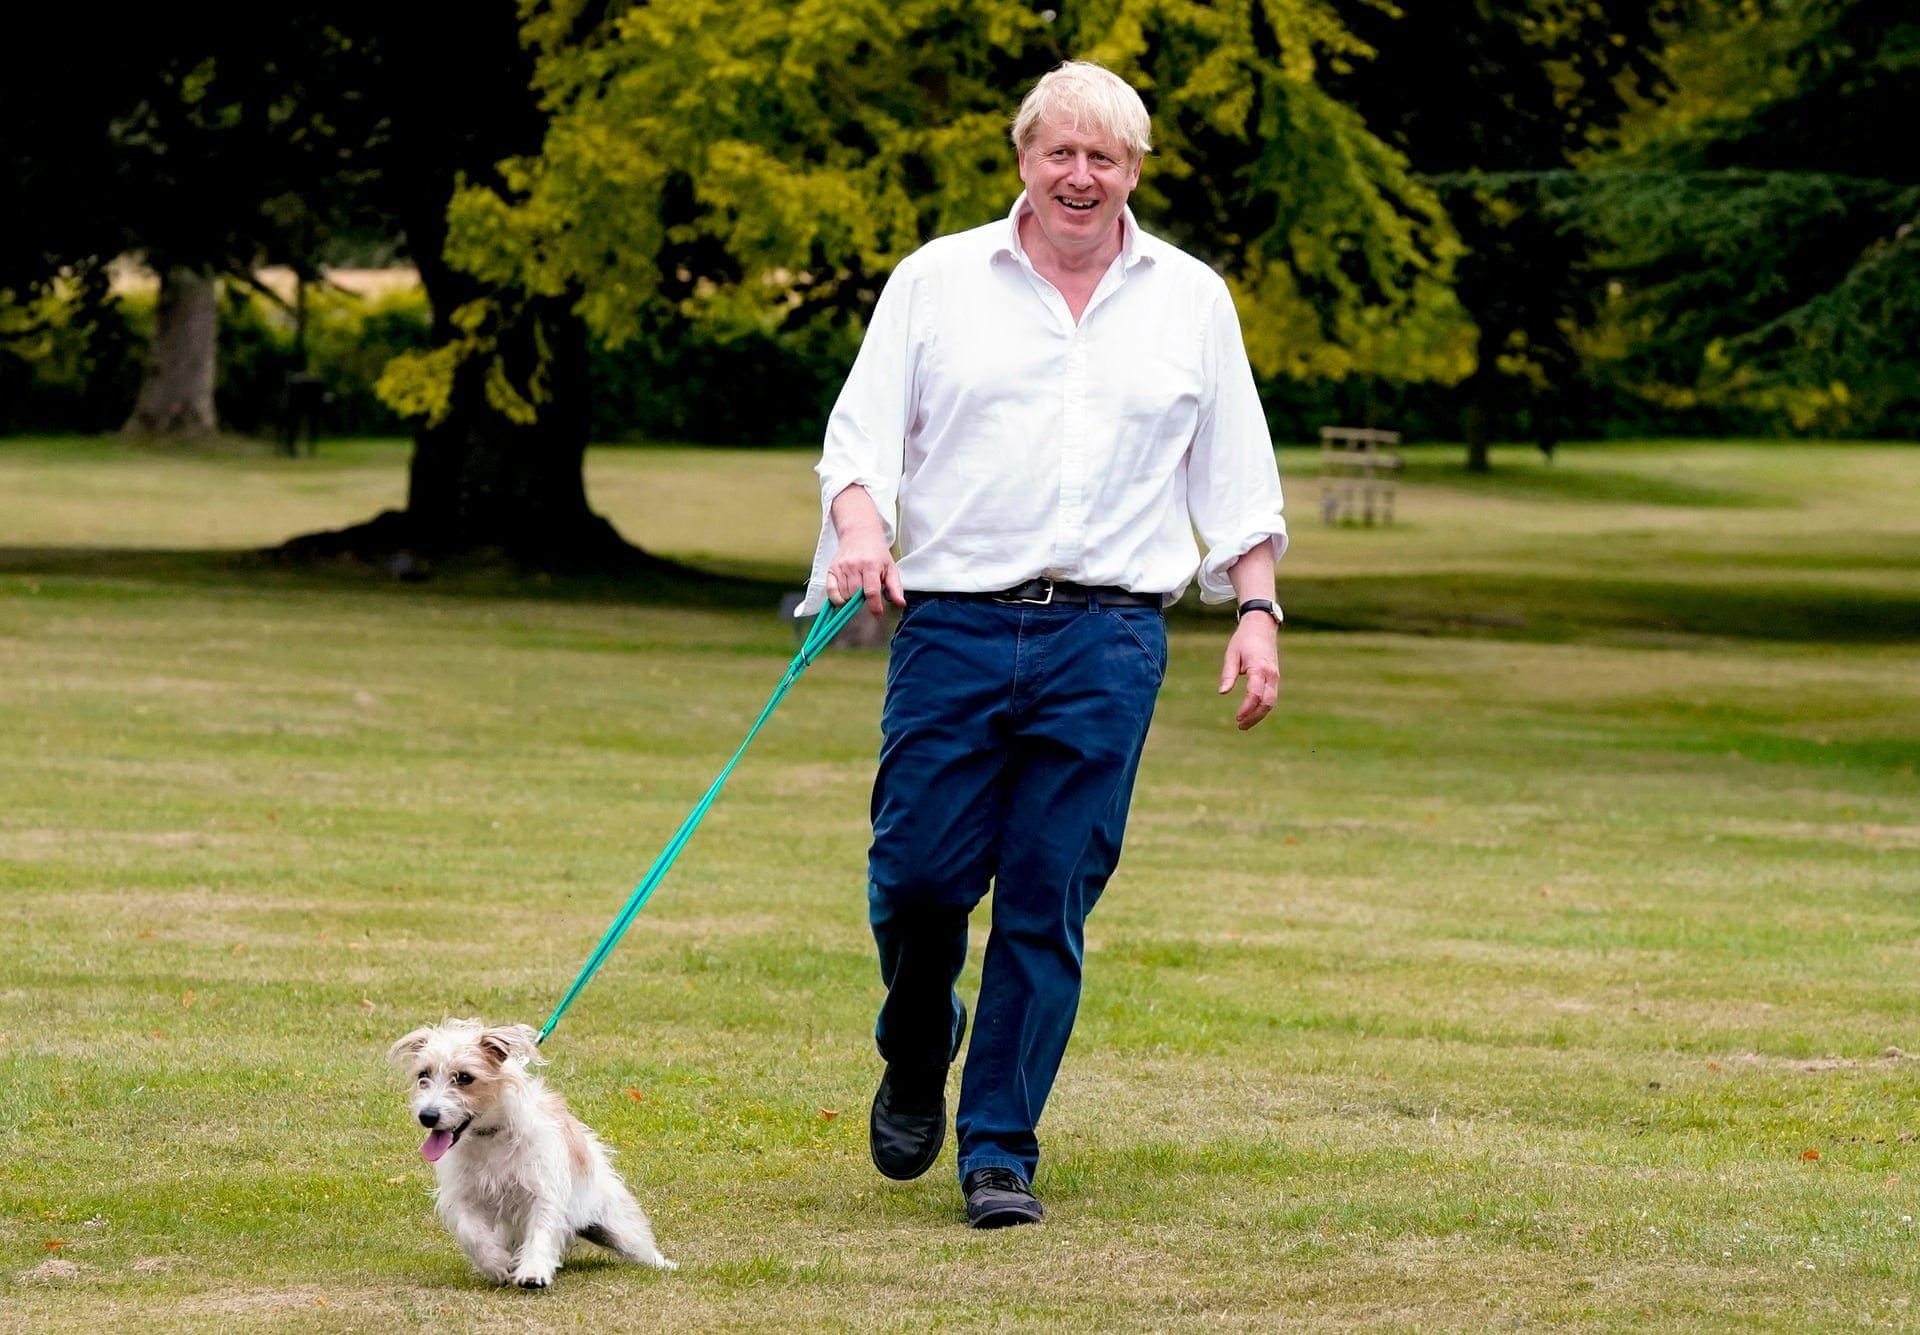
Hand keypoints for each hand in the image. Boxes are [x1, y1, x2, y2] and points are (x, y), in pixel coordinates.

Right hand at [825, 528, 904, 617]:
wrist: (859, 533)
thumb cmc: (876, 552)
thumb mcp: (890, 567)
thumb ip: (895, 587)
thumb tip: (900, 603)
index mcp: (871, 565)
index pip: (871, 592)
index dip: (874, 606)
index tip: (877, 613)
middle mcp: (854, 565)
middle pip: (856, 595)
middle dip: (862, 600)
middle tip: (867, 596)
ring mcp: (841, 567)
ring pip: (844, 595)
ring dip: (851, 599)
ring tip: (858, 590)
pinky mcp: (832, 568)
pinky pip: (831, 591)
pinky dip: (837, 598)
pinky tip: (845, 595)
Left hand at [1218, 612, 1279, 729]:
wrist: (1261, 627)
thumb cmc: (1243, 640)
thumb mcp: (1231, 654)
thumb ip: (1228, 674)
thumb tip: (1222, 693)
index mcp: (1259, 668)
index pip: (1255, 694)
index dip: (1246, 708)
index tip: (1236, 717)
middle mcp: (1271, 674)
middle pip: (1267, 702)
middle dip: (1254, 716)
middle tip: (1240, 725)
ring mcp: (1275, 677)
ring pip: (1271, 702)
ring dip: (1259, 715)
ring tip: (1244, 724)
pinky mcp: (1275, 678)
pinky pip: (1271, 697)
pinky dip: (1262, 708)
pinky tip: (1251, 714)